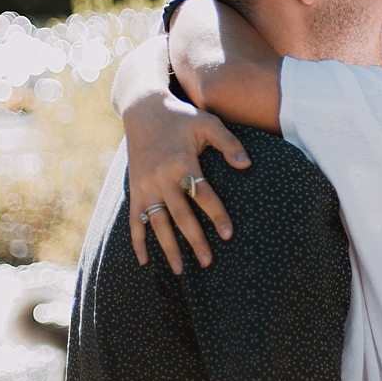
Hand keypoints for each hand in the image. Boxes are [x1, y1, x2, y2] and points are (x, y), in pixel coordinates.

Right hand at [124, 88, 249, 273]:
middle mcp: (161, 178)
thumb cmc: (181, 117)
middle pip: (181, 215)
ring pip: (157, 223)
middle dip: (195, 240)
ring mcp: (145, 186)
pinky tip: (145, 261)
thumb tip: (247, 164)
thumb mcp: (207, 122)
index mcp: (182, 162)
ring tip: (181, 270)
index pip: (202, 195)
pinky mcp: (134, 190)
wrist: (143, 110)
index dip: (216, 215)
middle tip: (208, 263)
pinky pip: (134, 220)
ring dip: (168, 248)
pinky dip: (138, 241)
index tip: (228, 234)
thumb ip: (228, 143)